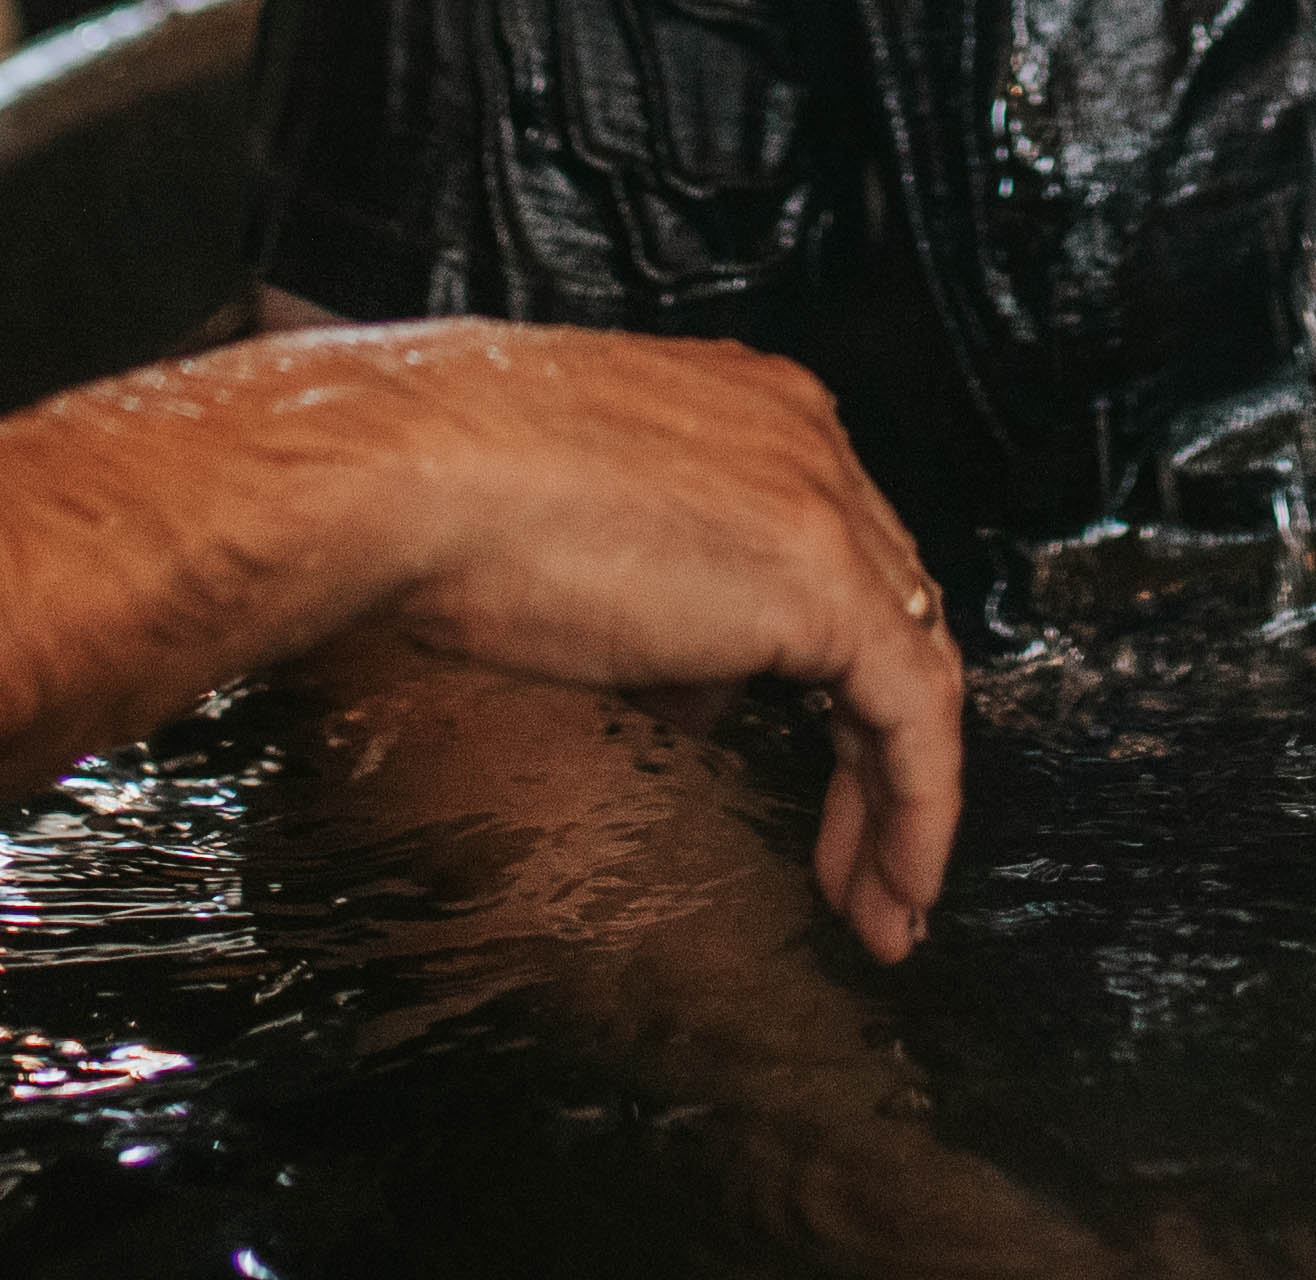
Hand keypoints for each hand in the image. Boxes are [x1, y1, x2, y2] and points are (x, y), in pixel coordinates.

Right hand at [284, 319, 967, 959]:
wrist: (399, 469)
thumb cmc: (436, 498)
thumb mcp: (575, 542)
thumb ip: (658, 600)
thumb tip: (692, 685)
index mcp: (747, 410)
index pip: (838, 557)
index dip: (838, 680)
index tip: (822, 775)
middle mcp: (803, 438)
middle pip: (890, 614)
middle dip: (881, 752)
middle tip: (869, 862)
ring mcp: (820, 498)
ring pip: (914, 669)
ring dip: (904, 802)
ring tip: (886, 906)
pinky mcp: (821, 575)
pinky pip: (914, 714)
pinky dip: (916, 810)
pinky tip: (896, 886)